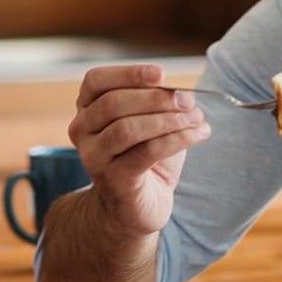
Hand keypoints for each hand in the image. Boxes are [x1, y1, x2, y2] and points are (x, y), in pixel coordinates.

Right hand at [67, 64, 212, 237]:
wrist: (137, 208)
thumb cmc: (145, 161)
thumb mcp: (150, 125)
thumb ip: (158, 105)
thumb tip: (184, 93)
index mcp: (87, 110)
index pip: (97, 81)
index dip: (128, 74)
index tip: (161, 73)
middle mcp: (82, 131)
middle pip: (113, 103)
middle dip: (156, 98)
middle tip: (188, 101)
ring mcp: (94, 157)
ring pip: (127, 128)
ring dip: (167, 119)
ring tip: (196, 118)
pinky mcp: (114, 179)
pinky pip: (147, 152)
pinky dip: (177, 139)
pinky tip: (198, 134)